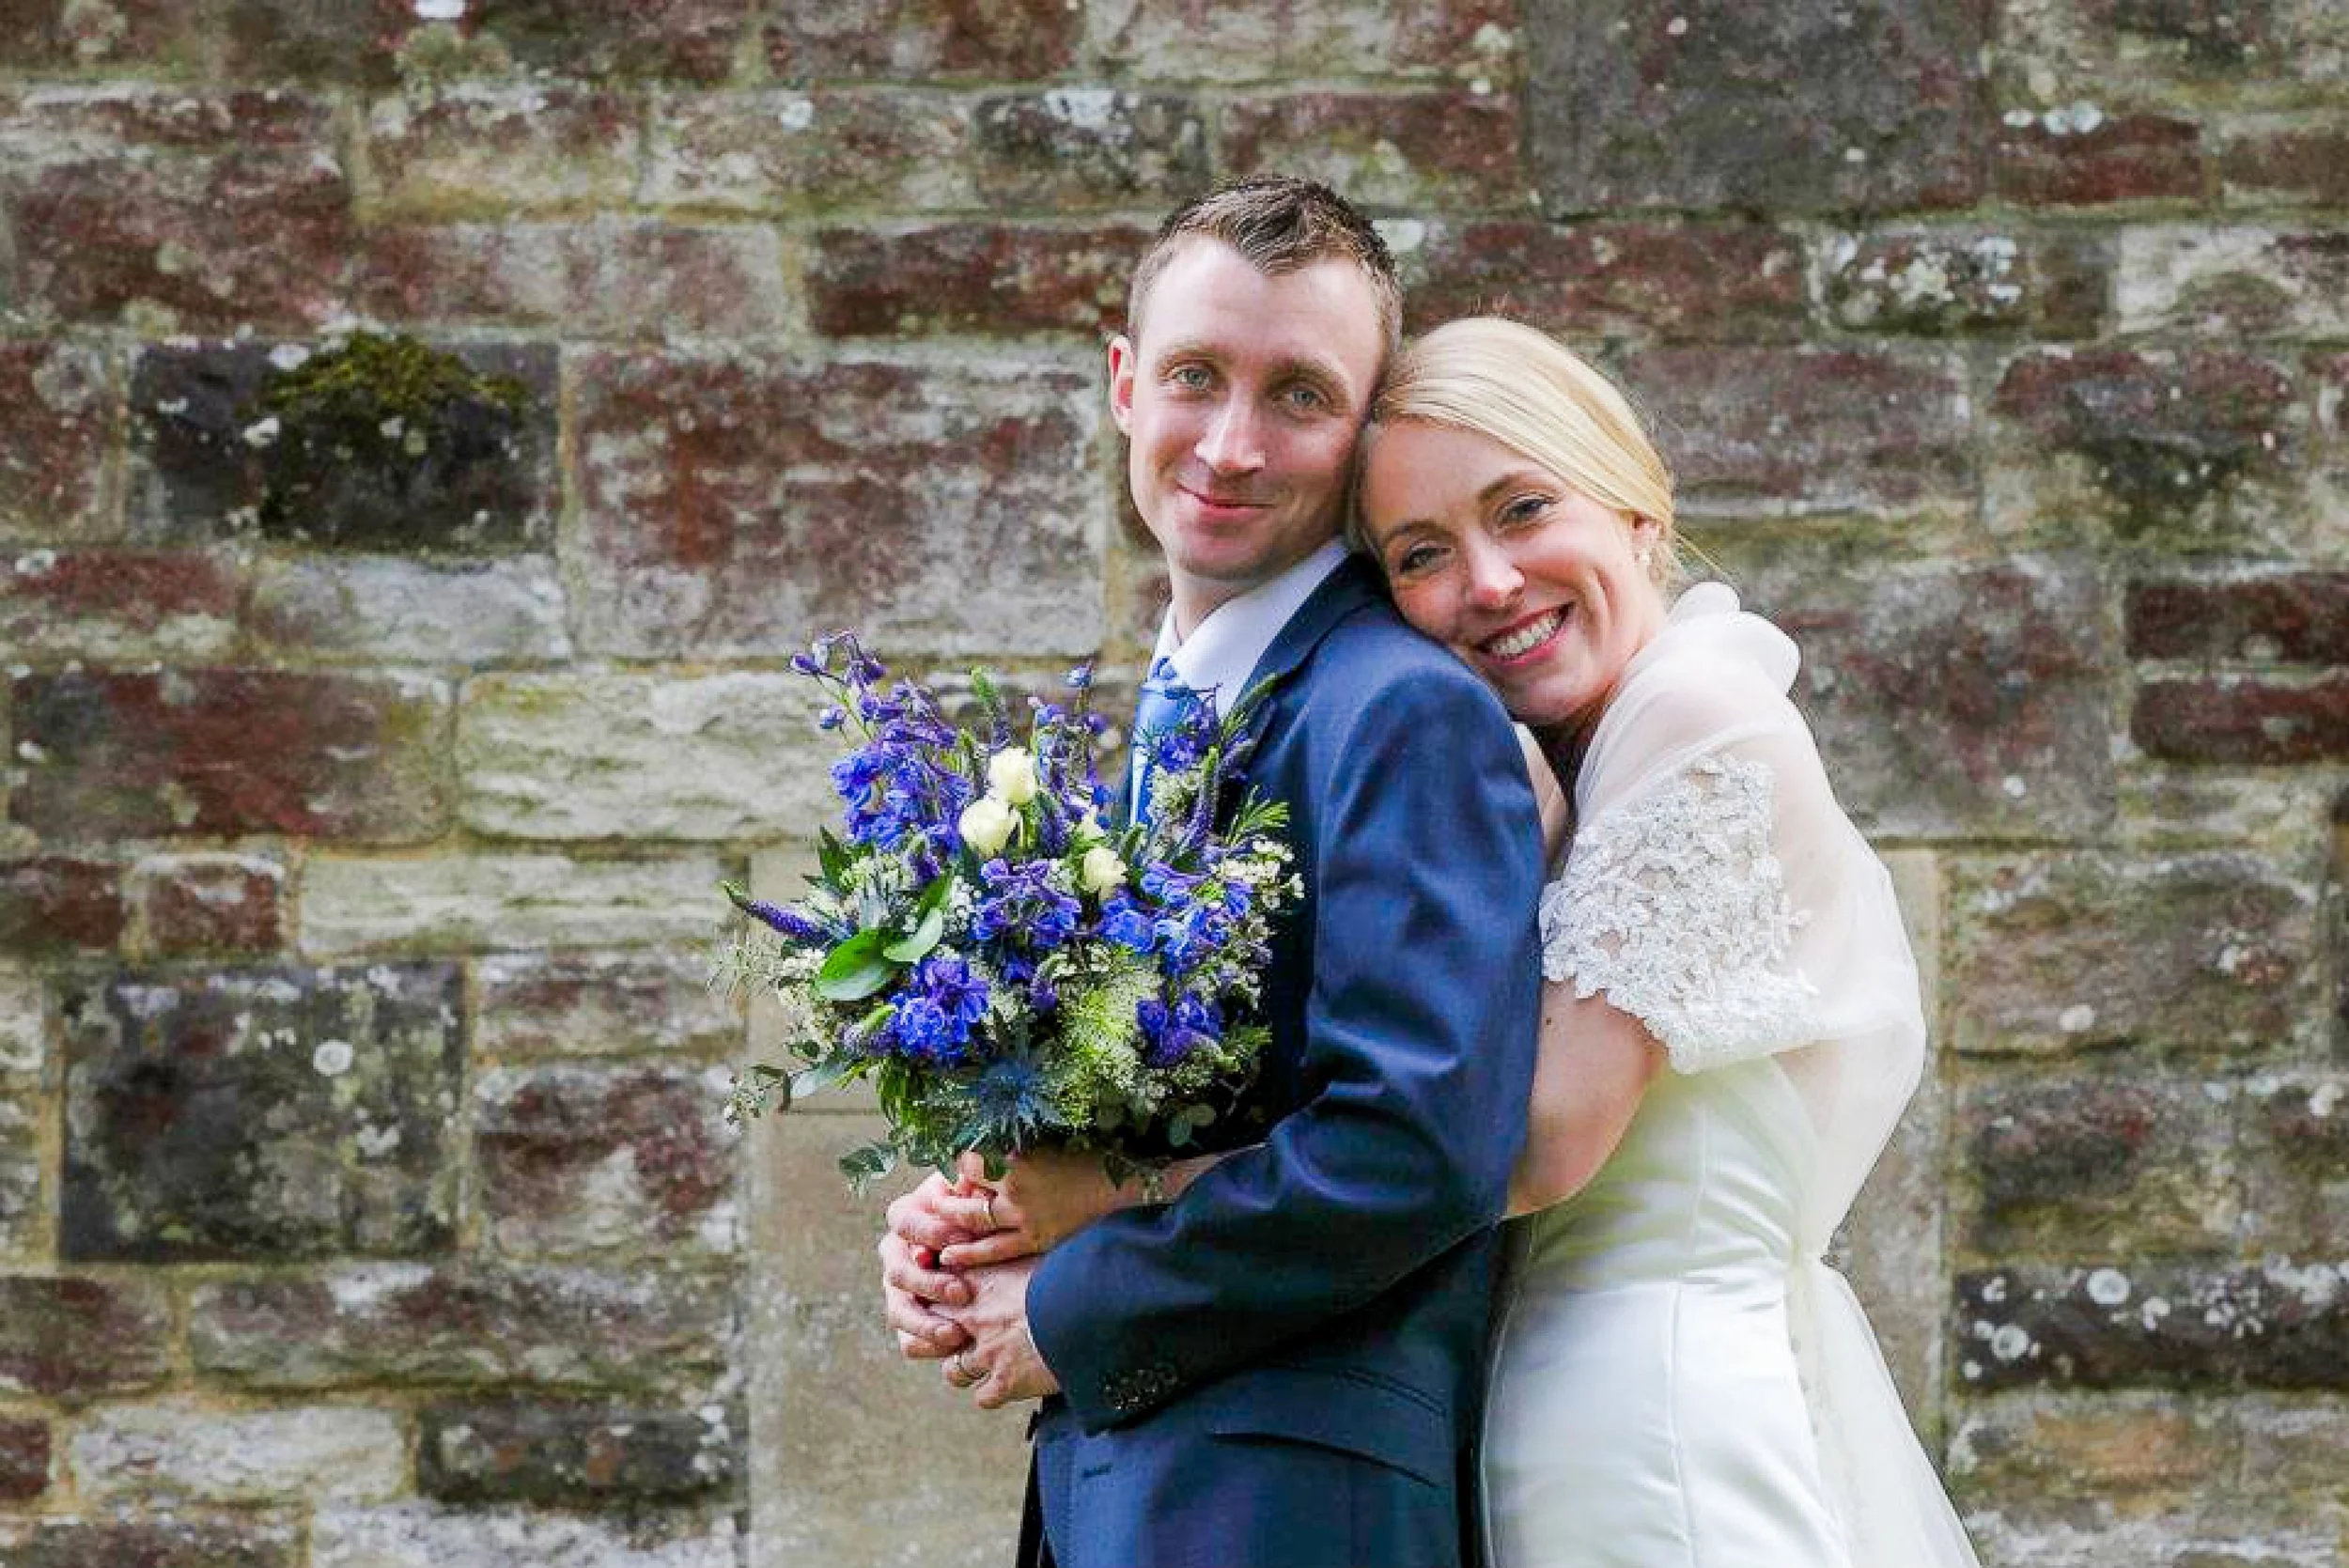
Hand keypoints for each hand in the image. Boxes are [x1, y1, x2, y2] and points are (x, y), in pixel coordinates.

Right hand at [879, 1173, 976, 1359]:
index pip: (904, 1222)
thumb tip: (967, 1182)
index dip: (931, 1232)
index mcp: (907, 1216)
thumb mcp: (978, 1196)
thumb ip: (971, 1190)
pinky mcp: (910, 1317)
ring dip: (924, 1323)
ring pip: (897, 1309)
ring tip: (955, 1333)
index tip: (962, 1241)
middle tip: (962, 1292)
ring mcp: (899, 1289)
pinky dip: (926, 1345)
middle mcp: (895, 1253)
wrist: (993, 1248)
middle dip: (929, 1284)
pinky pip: (907, 1339)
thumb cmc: (984, 1214)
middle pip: (897, 1271)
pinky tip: (952, 1348)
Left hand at [936, 1149, 1128, 1268]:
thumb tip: (978, 1155)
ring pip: (974, 1221)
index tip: (956, 1168)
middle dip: (947, 1196)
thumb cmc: (1088, 1159)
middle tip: (935, 1199)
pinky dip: (971, 1253)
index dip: (959, 1164)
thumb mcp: (1046, 1144)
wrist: (1124, 1189)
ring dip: (951, 1222)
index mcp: (1018, 1157)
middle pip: (966, 1191)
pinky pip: (995, 1250)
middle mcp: (1016, 1187)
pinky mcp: (1036, 1240)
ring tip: (935, 1225)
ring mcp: (1025, 1217)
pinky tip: (950, 1256)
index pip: (969, 1159)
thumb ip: (1012, 1151)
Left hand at [937, 1255, 1059, 1408]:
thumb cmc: (1073, 1274)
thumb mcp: (1040, 1253)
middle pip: (931, 1329)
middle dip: (941, 1334)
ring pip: (952, 1370)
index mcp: (982, 1280)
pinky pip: (983, 1397)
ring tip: (984, 1364)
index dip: (938, 1294)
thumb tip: (1025, 1242)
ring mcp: (987, 1352)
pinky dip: (993, 1393)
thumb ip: (1017, 1255)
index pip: (936, 1285)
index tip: (949, 1297)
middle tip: (957, 1336)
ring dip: (965, 1369)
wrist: (1092, 1309)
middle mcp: (975, 1317)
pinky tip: (1007, 1385)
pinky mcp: (1005, 1382)